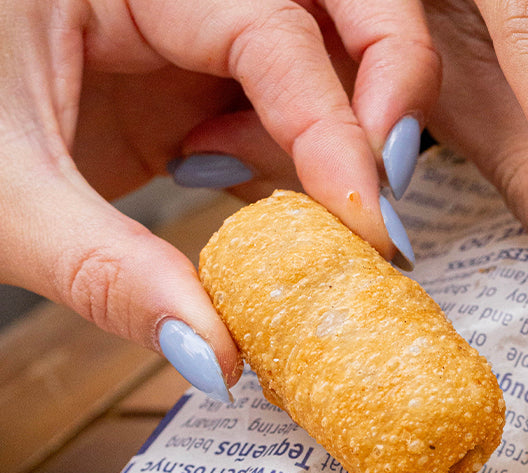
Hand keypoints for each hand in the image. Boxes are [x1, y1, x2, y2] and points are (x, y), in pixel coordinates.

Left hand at [0, 0, 438, 399]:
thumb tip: (216, 356)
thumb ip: (111, 272)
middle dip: (383, 86)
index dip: (335, 126)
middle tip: (388, 187)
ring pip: (321, 57)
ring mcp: (181, 32)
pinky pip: (276, 108)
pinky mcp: (180, 85)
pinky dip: (292, 163)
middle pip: (335, 3)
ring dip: (335, 136)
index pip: (273, 28)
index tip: (372, 225)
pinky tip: (250, 202)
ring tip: (309, 213)